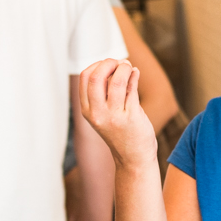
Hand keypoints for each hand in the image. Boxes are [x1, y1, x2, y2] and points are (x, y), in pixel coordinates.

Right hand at [78, 59, 157, 173]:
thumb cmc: (120, 132)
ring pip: (116, 80)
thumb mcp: (103, 114)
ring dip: (125, 68)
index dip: (97, 64)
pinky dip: (134, 75)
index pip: (85, 77)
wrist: (133, 158)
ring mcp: (114, 116)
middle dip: (110, 63)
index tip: (109, 64)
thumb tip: (114, 64)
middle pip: (97, 76)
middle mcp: (97, 113)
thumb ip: (104, 92)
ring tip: (130, 68)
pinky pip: (132, 88)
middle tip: (120, 63)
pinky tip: (136, 73)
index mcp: (87, 110)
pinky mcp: (131, 116)